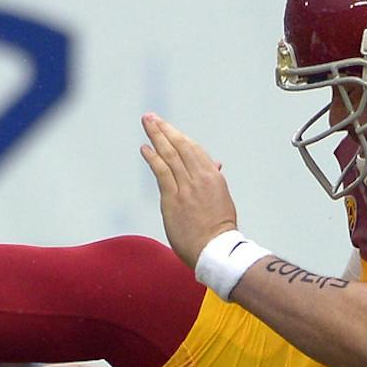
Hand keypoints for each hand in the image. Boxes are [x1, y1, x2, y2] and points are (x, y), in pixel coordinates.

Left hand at [140, 113, 239, 268]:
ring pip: (170, 155)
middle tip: (151, 117)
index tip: (168, 127)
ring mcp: (186, 187)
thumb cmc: (219, 229)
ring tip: (147, 124)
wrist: (215, 249)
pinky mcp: (173, 199)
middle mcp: (200, 177)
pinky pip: (162, 173)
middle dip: (164, 130)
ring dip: (156, 137)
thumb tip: (214, 164)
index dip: (178, 136)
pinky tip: (145, 148)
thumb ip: (214, 180)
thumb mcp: (222, 199)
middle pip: (180, 147)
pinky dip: (153, 159)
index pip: (193, 150)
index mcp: (213, 177)